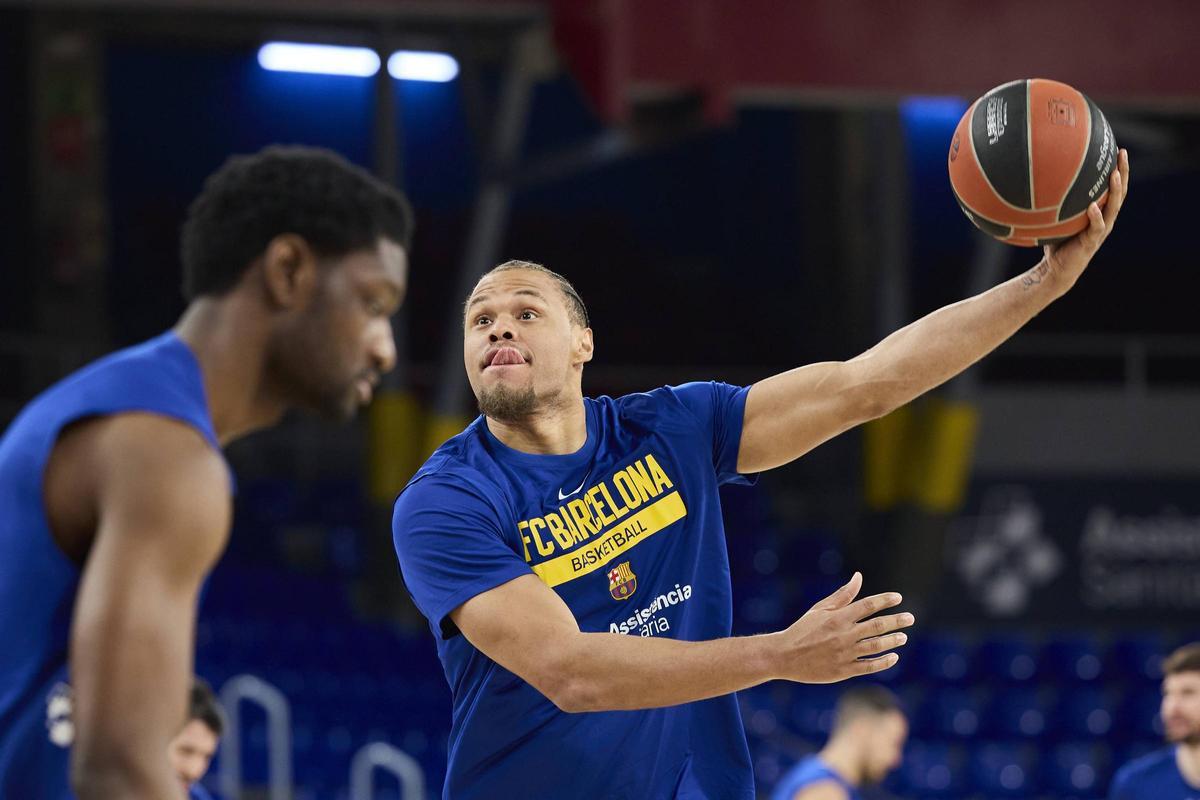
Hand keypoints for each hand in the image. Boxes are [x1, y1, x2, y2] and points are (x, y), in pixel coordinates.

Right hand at [770, 572, 913, 683]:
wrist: (784, 656)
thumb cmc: (803, 629)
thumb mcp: (820, 609)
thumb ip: (843, 595)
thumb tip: (858, 576)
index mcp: (838, 617)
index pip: (867, 606)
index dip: (885, 600)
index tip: (898, 598)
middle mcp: (844, 634)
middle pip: (877, 626)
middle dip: (897, 621)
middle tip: (910, 618)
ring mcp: (845, 653)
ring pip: (876, 646)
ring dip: (893, 641)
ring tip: (903, 637)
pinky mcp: (844, 670)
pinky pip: (869, 666)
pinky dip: (884, 662)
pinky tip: (893, 657)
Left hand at [1042, 148, 1129, 290]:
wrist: (1056, 270)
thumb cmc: (1056, 242)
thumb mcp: (1056, 218)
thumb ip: (1054, 202)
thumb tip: (1037, 180)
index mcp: (1100, 212)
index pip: (1113, 187)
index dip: (1119, 169)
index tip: (1118, 149)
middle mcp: (1105, 220)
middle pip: (1120, 193)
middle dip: (1123, 172)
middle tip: (1122, 154)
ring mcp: (1100, 231)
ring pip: (1113, 208)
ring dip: (1115, 191)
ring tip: (1114, 175)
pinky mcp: (1091, 242)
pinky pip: (1096, 227)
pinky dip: (1095, 216)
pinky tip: (1093, 206)